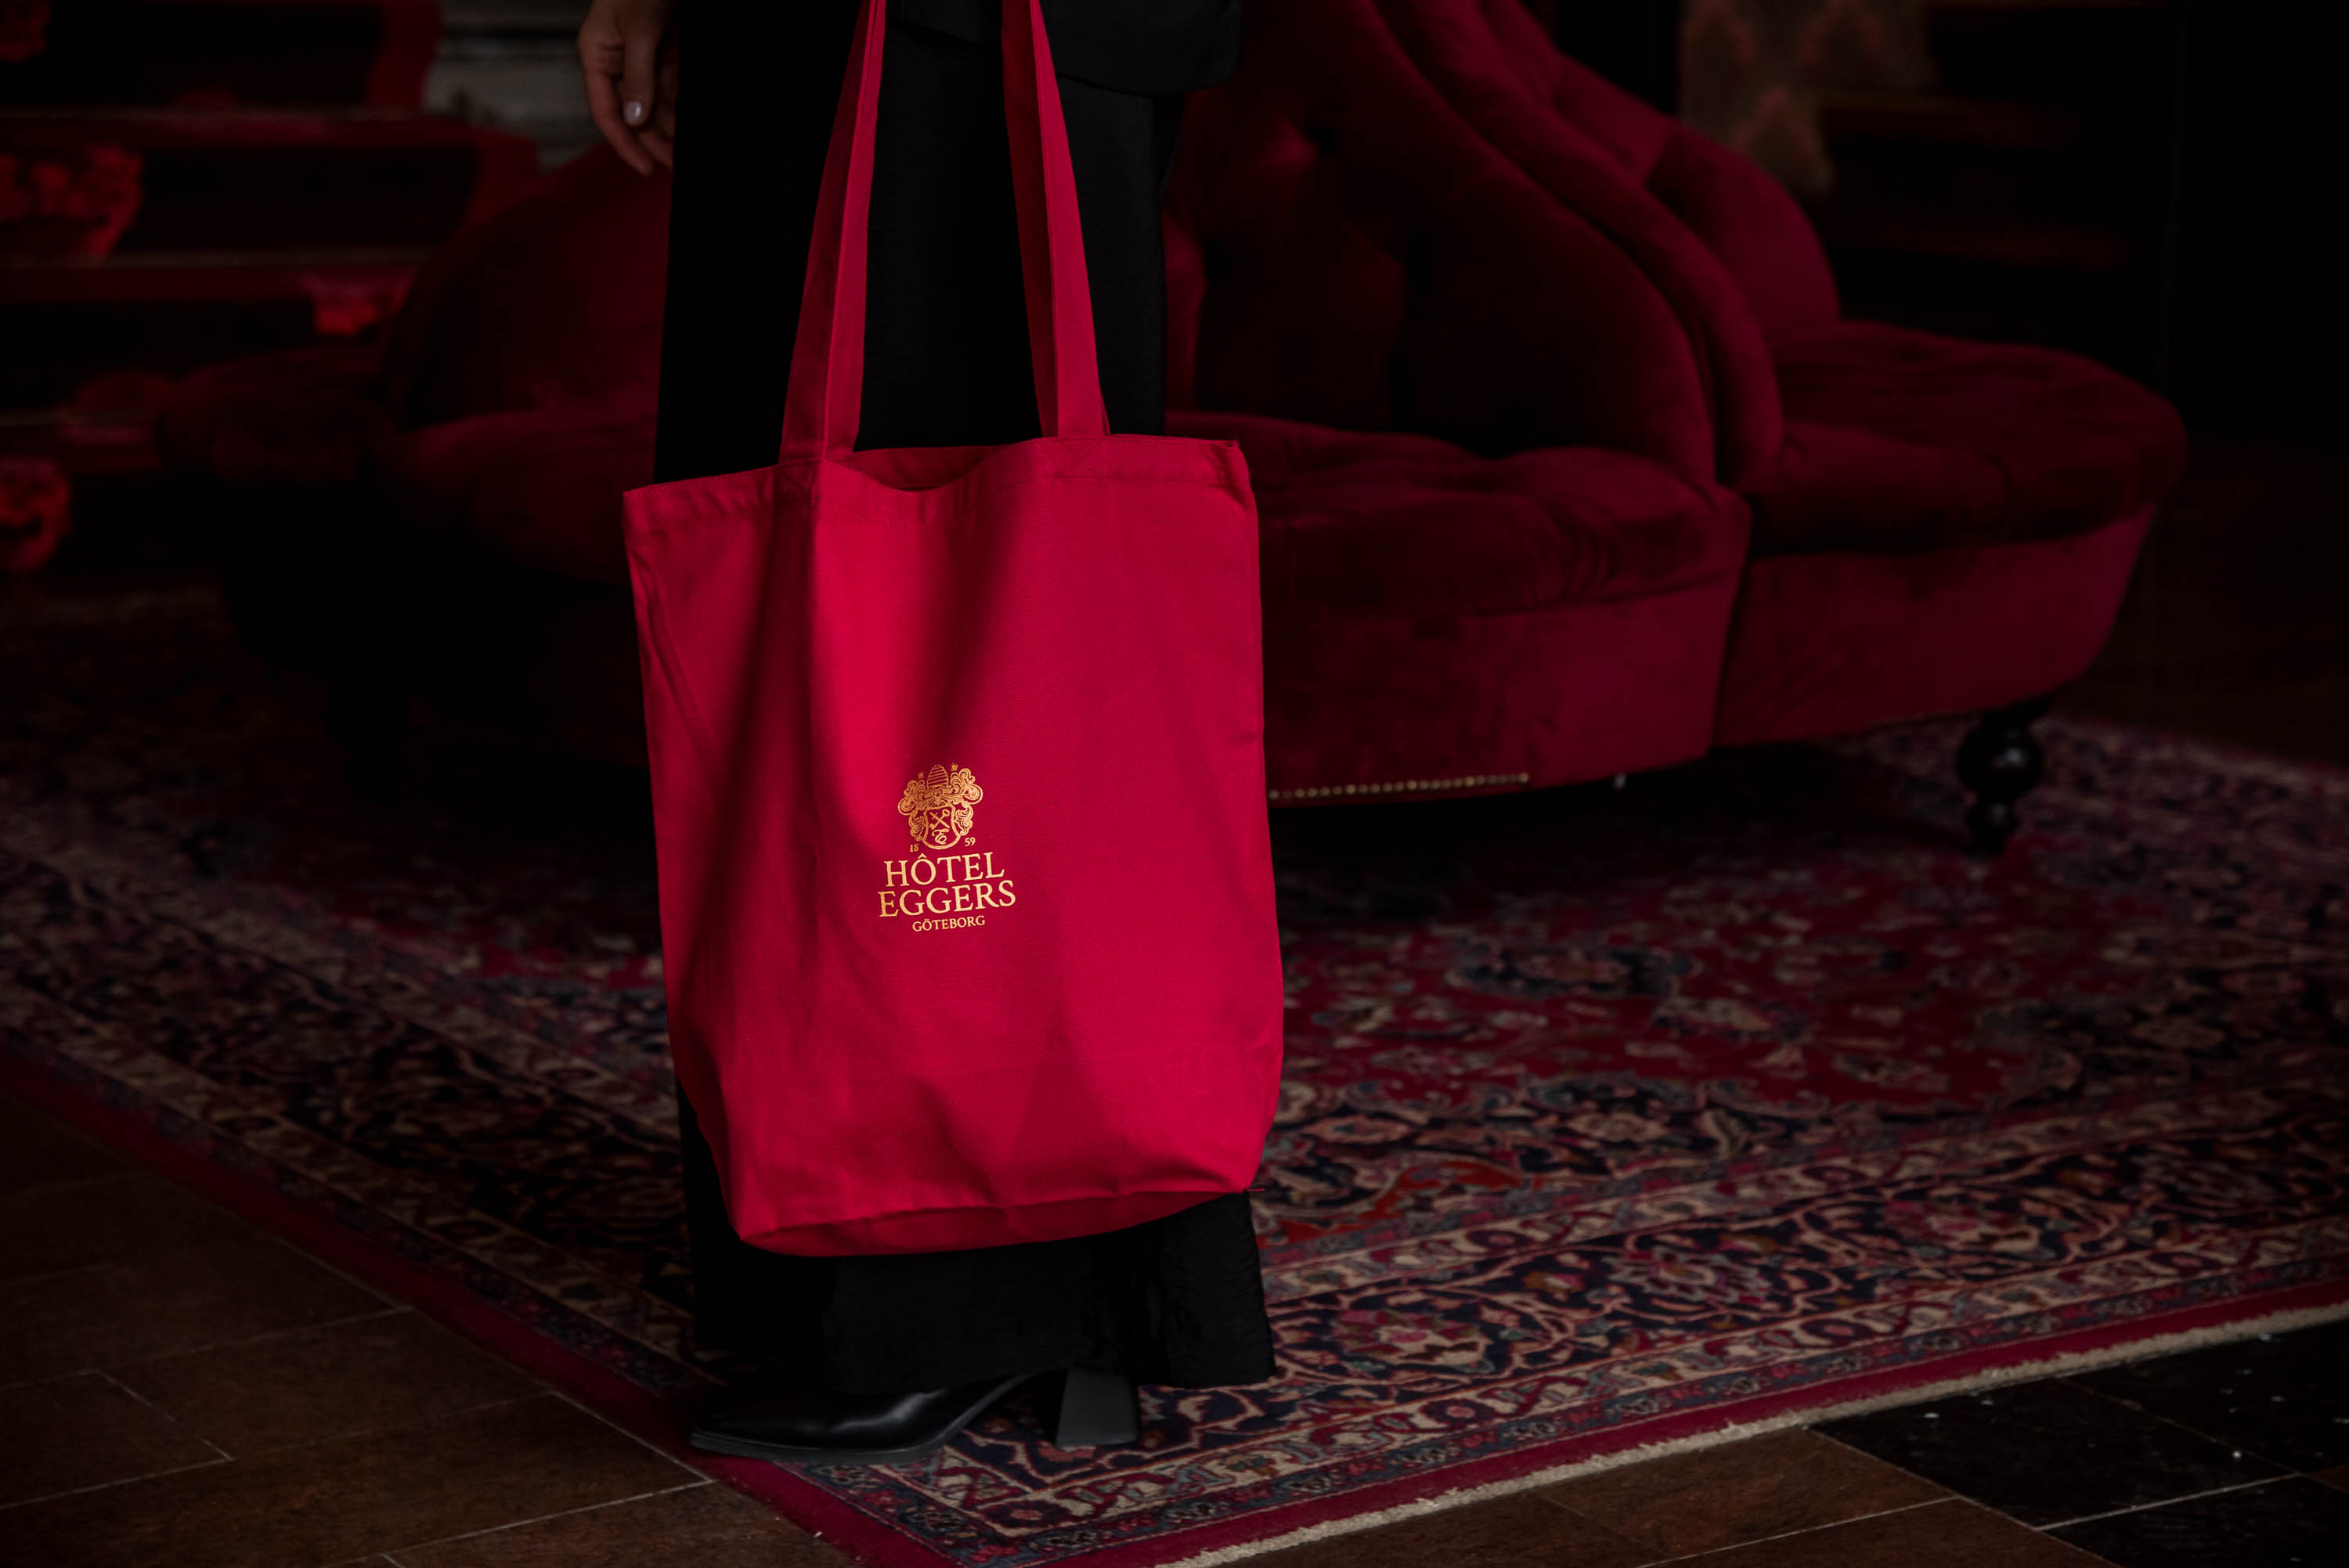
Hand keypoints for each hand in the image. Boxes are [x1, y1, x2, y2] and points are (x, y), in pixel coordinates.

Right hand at [577, 0, 678, 173]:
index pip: (607, 112)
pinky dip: (682, 107)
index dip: (625, 144)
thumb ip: (638, 76)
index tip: (647, 168)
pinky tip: (692, 125)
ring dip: (671, 128)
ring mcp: (642, 57)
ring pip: (656, 104)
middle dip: (654, 141)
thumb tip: (635, 119)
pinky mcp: (665, 51)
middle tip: (677, 167)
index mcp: (598, 55)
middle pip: (634, 113)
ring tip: (687, 154)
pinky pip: (672, 87)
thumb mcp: (640, 30)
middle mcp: (618, 60)